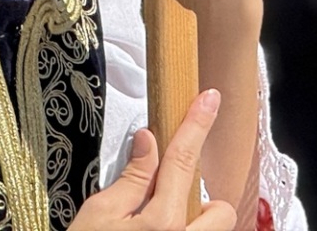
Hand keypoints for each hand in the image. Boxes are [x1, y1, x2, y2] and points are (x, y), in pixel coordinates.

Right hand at [69, 91, 236, 230]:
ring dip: (194, 226)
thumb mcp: (98, 214)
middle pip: (218, 207)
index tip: (210, 99)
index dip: (197, 124)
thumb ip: (130, 178)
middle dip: (199, 202)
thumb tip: (148, 142)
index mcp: (163, 223)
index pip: (182, 160)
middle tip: (163, 206)